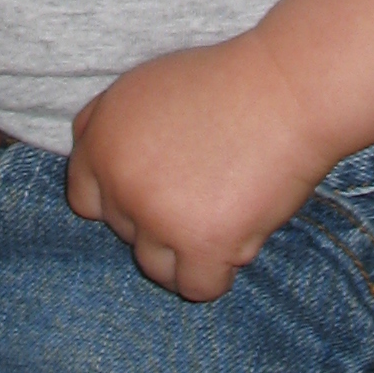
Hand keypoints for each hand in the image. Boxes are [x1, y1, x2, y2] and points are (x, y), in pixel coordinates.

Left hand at [65, 33, 329, 302]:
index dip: (122, 198)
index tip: (155, 192)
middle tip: (205, 186)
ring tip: (225, 210)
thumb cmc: (226, 84)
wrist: (287, 89)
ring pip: (156, 268)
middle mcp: (121, 181)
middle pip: (126, 235)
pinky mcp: (202, 244)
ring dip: (187, 252)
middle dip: (160, 220)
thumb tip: (96, 167)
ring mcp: (158, 217)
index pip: (86, 199)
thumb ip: (111, 128)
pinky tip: (238, 239)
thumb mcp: (147, 86)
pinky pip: (197, 288)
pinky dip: (219, 272)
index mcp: (102, 140)